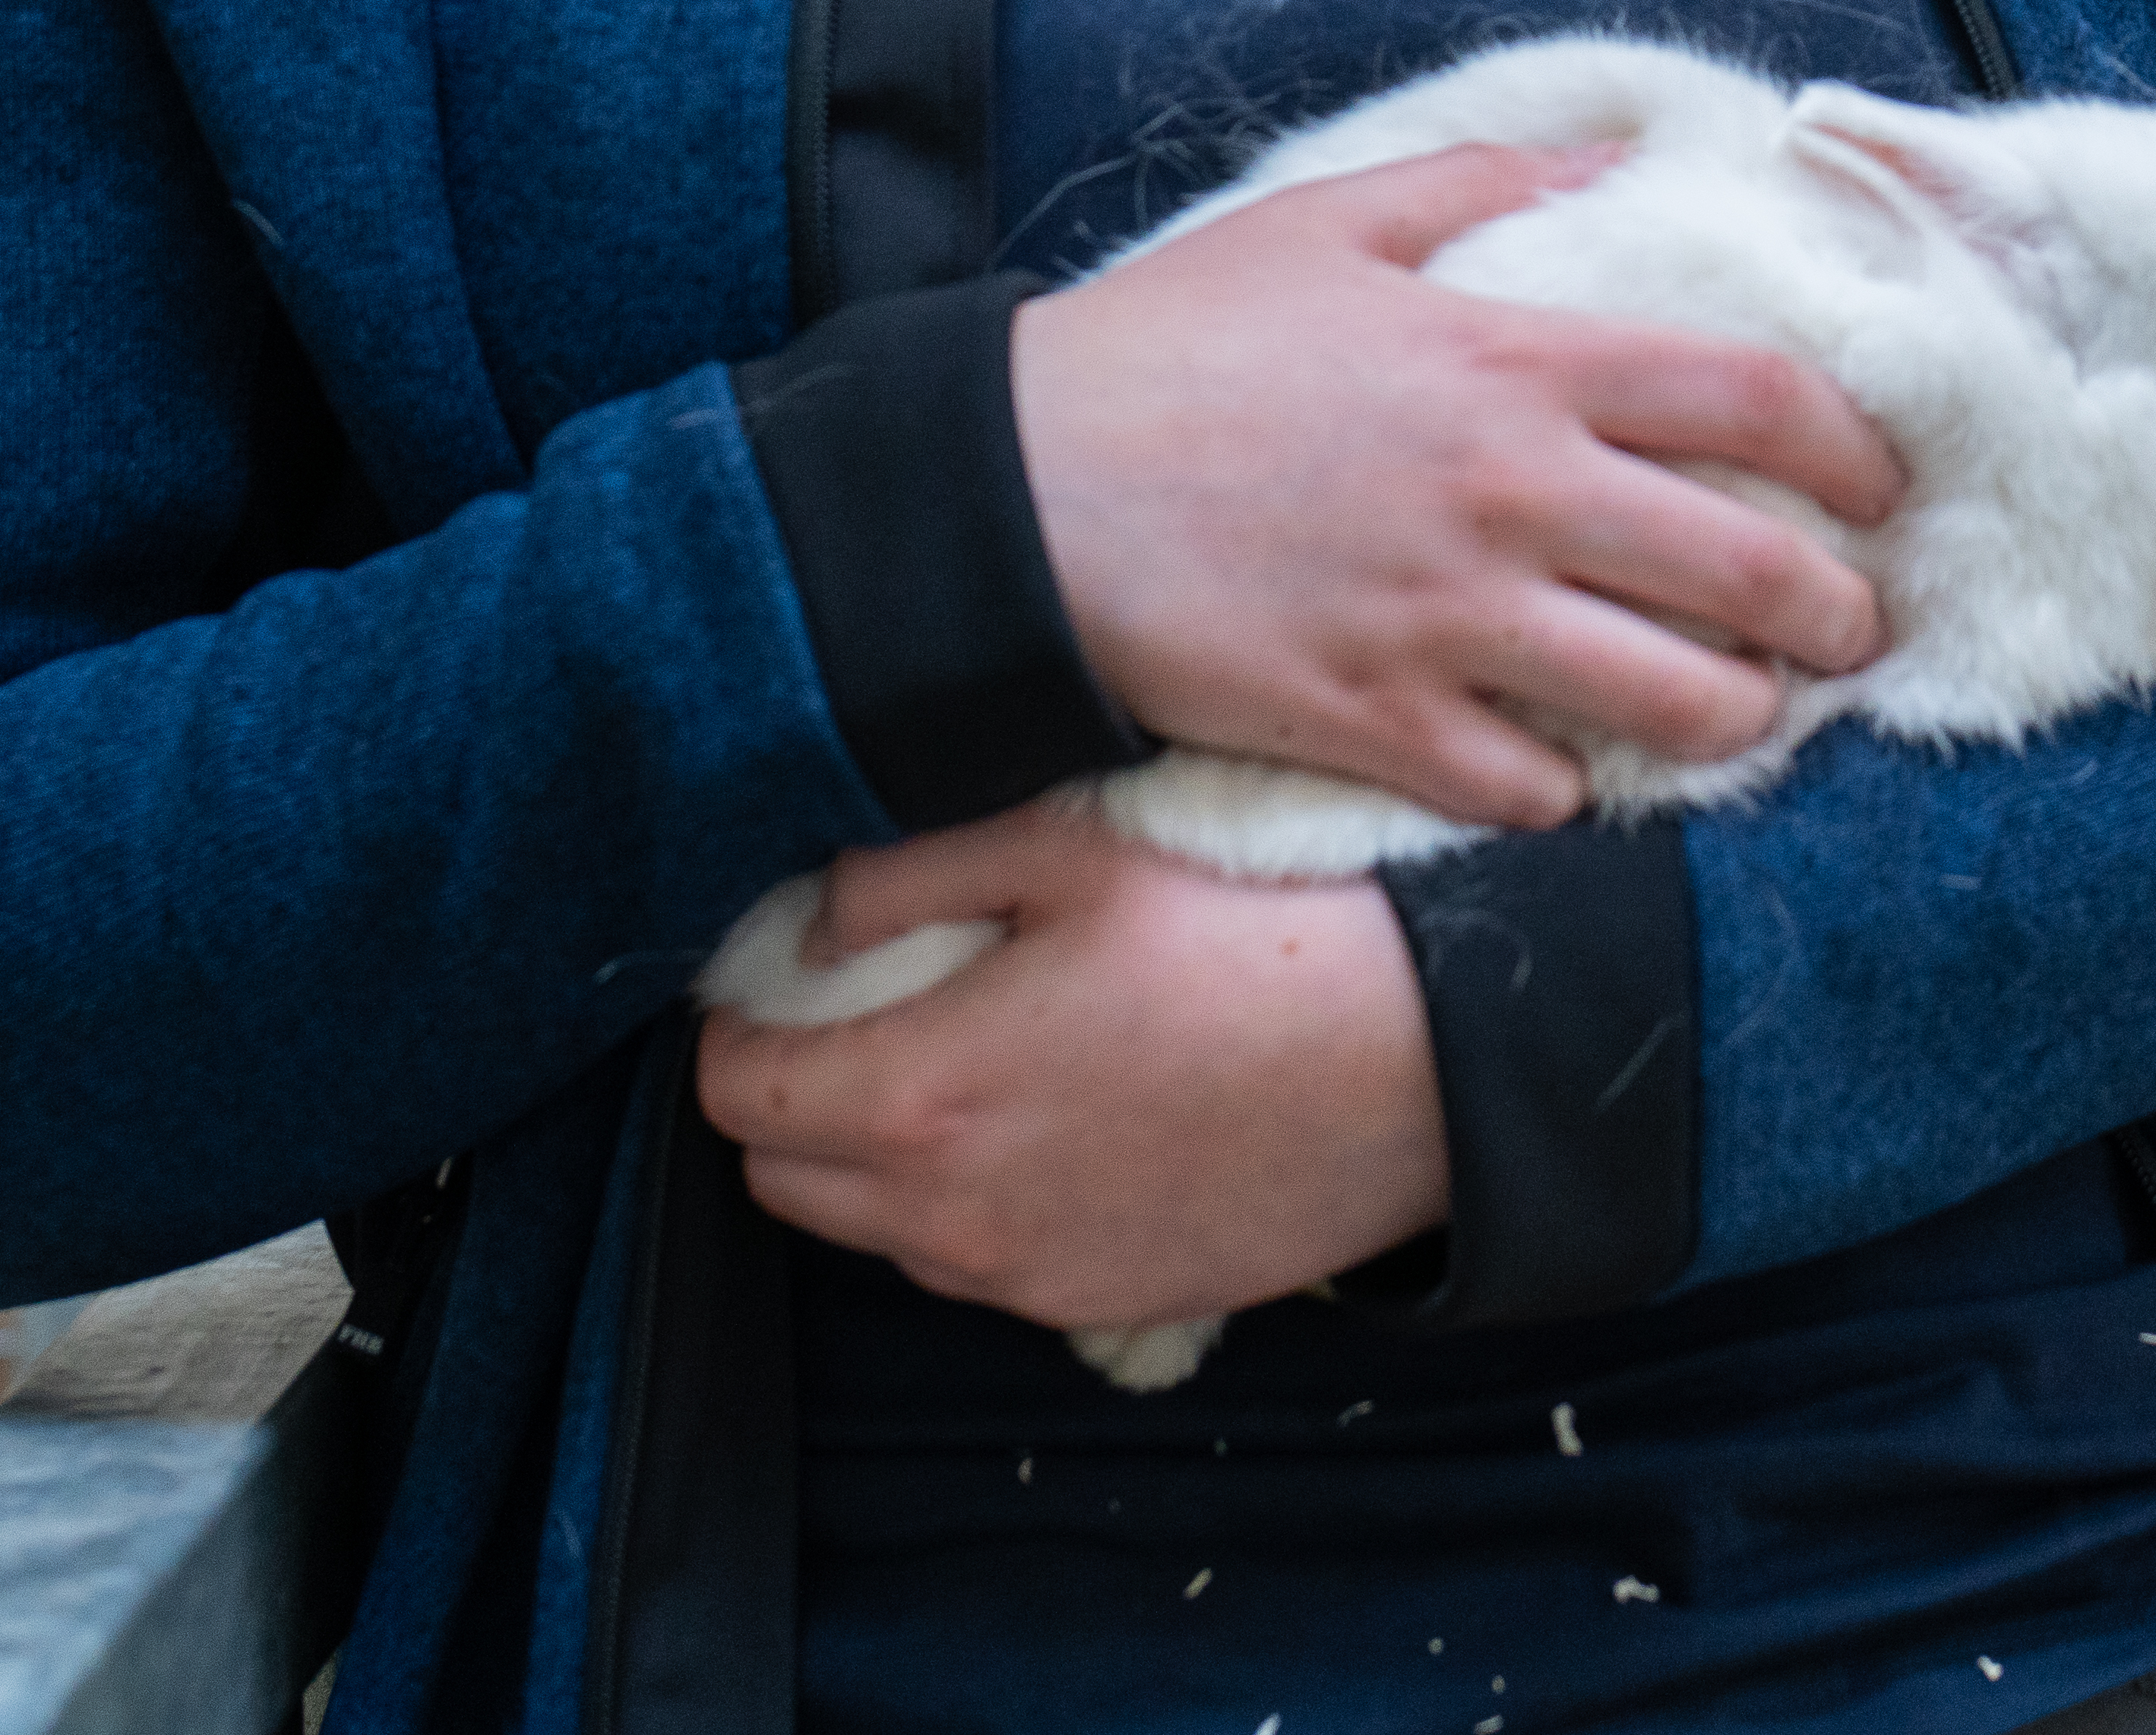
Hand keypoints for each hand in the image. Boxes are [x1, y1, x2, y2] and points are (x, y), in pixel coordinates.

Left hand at [702, 801, 1445, 1331]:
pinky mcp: (1095, 1306)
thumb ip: (912, 872)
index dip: (735, 1032)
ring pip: (875, 1234)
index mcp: (923, 1096)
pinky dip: (968, 1207)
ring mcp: (1024, 1277)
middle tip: (855, 1019)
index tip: (772, 984)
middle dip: (789, 1102)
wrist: (1420, 1067)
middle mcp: (951, 1215)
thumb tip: (814, 913)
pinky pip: (974, 1268)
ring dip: (877, 1161)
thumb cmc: (1254, 938)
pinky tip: (1045, 1125)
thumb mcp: (1074, 848)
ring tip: (959, 1066)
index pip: (737, 1097)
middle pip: (783, 1181)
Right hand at [1014, 141, 1905, 830]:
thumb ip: (1484, 187)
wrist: (1006, 494)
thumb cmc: (1164, 348)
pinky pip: (1533, 790)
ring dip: (1739, 722)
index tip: (1882, 486)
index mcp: (1514, 363)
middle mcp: (1508, 494)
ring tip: (1751, 718)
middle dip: (1838, 617)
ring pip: (1673, 701)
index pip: (1752, 396)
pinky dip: (1572, 794)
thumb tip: (1615, 159)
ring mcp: (1447, 621)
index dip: (1851, 448)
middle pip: (1750, 570)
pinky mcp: (1374, 724)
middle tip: (1856, 635)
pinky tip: (1573, 775)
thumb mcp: (1328, 226)